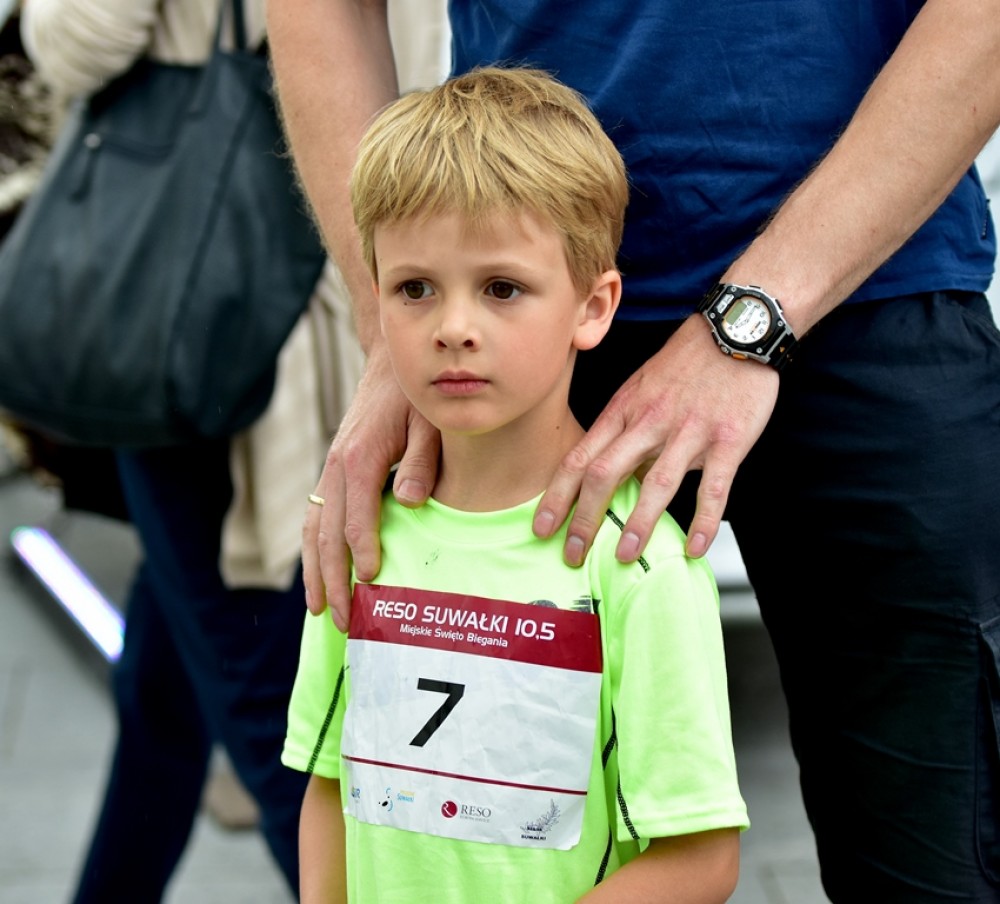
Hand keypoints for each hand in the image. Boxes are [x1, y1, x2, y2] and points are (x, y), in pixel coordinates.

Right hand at [302, 346, 439, 629]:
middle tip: (343, 621)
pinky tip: (318, 576)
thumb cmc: (415, 397)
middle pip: (328, 536)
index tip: (371, 588)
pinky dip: (313, 552)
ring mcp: (330, 472)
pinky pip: (315, 519)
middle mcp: (336, 469)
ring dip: (315, 573)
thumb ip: (420, 461)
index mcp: (359, 459)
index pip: (357, 520)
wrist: (388, 365)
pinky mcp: (332, 474)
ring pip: (314, 531)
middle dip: (333, 581)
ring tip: (320, 612)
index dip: (362, 556)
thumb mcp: (428, 424)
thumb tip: (409, 501)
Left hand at [533, 314, 778, 564]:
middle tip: (572, 554)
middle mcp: (649, 422)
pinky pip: (715, 487)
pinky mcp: (729, 440)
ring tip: (624, 555)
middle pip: (605, 473)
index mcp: (623, 410)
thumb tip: (614, 480)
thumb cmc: (685, 363)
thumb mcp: (641, 390)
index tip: (542, 528)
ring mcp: (689, 431)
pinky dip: (704, 520)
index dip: (557, 496)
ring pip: (656, 483)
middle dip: (584, 518)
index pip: (579, 458)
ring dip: (638, 523)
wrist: (735, 329)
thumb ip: (625, 433)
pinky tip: (694, 547)